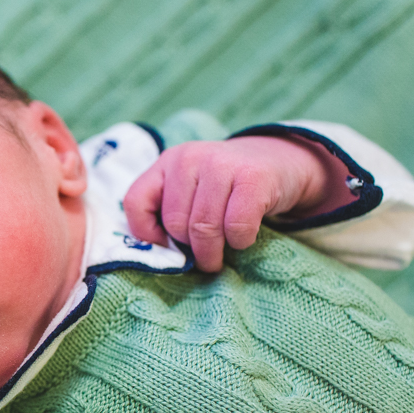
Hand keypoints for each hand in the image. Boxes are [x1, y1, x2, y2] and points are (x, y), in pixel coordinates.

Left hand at [123, 136, 353, 271]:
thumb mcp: (188, 191)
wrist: (277, 161)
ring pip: (204, 228)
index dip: (146, 233)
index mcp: (167, 161)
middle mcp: (189, 157)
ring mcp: (222, 163)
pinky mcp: (254, 177)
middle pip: (175, 223)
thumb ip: (167, 212)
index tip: (166, 246)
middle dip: (190, 249)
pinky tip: (243, 238)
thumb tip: (158, 253)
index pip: (136, 202)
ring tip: (221, 254)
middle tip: (204, 255)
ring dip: (213, 252)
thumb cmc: (224, 188)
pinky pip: (236, 227)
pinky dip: (239, 242)